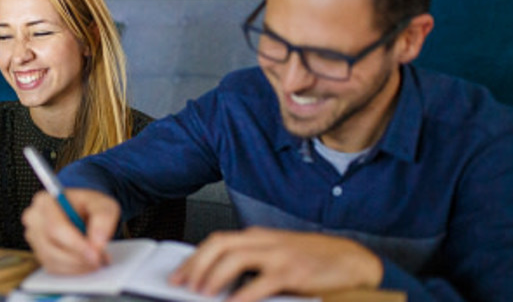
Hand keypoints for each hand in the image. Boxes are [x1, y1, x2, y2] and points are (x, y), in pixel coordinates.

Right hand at [22, 188, 119, 273]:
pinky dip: (72, 269)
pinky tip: (85, 262)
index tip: (95, 254)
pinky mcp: (39, 252)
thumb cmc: (89, 206)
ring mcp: (34, 237)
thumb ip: (103, 219)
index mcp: (45, 201)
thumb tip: (97, 243)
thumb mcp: (102, 204)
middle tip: (99, 260)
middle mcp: (34, 219)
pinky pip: (53, 267)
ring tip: (96, 260)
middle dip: (78, 258)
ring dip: (77, 265)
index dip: (76, 244)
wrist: (82, 211)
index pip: (56, 228)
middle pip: (52, 247)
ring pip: (53, 260)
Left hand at [169, 227, 382, 301]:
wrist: (352, 260)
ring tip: (201, 293)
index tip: (179, 274)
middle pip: (219, 245)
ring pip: (235, 258)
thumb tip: (218, 282)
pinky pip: (261, 282)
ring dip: (213, 276)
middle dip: (196, 264)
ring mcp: (279, 254)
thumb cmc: (313, 260)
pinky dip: (244, 294)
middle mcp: (264, 241)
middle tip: (182, 284)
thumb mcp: (277, 257)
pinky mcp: (293, 271)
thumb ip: (251, 265)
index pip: (217, 241)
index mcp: (258, 237)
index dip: (194, 257)